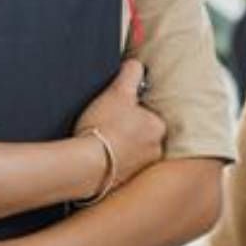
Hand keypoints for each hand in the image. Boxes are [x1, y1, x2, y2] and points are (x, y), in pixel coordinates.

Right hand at [73, 59, 165, 186]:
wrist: (85, 164)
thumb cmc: (103, 127)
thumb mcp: (118, 91)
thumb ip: (131, 73)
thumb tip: (136, 65)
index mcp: (159, 127)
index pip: (148, 112)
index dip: (129, 109)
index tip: (115, 111)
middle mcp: (156, 150)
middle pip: (141, 132)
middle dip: (127, 128)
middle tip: (107, 125)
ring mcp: (143, 168)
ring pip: (133, 150)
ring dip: (121, 145)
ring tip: (101, 141)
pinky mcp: (128, 181)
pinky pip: (123, 166)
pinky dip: (114, 160)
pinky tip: (100, 155)